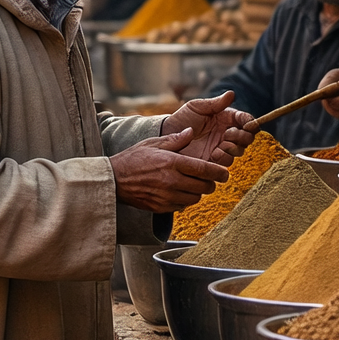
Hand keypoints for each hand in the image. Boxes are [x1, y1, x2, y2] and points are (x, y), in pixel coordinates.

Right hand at [109, 133, 230, 212]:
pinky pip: (183, 206)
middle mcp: (171, 181)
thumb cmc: (133, 159)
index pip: (205, 169)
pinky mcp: (162, 207)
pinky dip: (185, 200)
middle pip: (204, 187)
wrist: (114, 180)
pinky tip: (178, 192)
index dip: (219, 172)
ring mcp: (167, 196)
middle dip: (210, 183)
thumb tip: (192, 132)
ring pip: (195, 198)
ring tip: (192, 185)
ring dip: (197, 192)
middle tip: (208, 179)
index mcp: (172, 162)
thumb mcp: (153, 143)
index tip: (224, 173)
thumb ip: (175, 139)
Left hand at [163, 93, 248, 164]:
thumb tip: (231, 94)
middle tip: (229, 134)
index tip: (248, 123)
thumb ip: (215, 103)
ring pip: (239, 151)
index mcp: (225, 118)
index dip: (249, 121)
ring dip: (234, 148)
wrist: (166, 136)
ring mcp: (221, 147)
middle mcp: (226, 133)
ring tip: (222, 145)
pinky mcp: (214, 160)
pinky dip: (224, 158)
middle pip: (247, 137)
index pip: (244, 120)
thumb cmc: (182, 118)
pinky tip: (214, 153)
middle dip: (243, 136)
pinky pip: (227, 162)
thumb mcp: (197, 107)